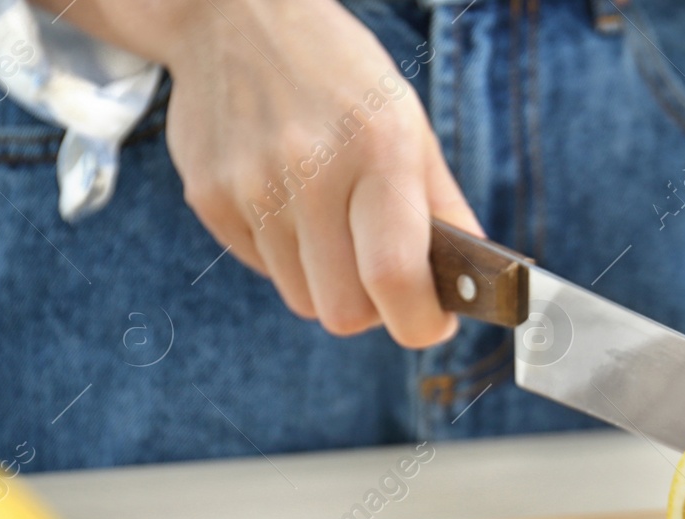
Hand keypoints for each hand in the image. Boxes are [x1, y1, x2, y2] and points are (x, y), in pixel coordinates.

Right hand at [155, 0, 478, 345]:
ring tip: (334, 226)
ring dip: (328, 282)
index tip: (433, 321)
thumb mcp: (410, 126)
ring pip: (302, 299)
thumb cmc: (340, 76)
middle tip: (383, 277)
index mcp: (377, 151)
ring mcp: (250, 187)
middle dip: (373, 309)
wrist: (235, 17)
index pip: (394, 278)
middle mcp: (309, 172)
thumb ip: (445, 209)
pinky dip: (286, 257)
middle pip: (344, 312)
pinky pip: (263, 270)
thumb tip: (475, 284)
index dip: (420, 322)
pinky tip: (290, 204)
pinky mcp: (208, 198)